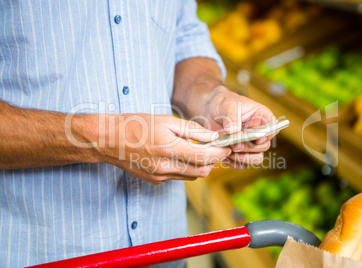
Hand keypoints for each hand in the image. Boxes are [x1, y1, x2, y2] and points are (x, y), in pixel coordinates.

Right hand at [98, 113, 230, 184]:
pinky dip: (185, 168)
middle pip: (202, 171)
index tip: (226, 146)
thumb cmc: (135, 125)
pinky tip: (179, 155)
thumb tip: (213, 137)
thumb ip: (192, 130)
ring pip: (192, 176)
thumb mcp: (165, 119)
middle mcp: (164, 167)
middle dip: (212, 160)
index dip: (220, 152)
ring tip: (197, 149)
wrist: (108, 140)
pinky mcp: (154, 181)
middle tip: (214, 147)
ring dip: (200, 165)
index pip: (205, 157)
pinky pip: (178, 177)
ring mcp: (159, 176)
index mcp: (168, 149)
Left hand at [199, 87, 277, 169]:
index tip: (257, 139)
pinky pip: (241, 165)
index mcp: (262, 117)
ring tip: (229, 152)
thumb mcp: (227, 104)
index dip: (268, 135)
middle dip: (250, 148)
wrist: (210, 112)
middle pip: (264, 146)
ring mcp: (250, 145)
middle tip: (235, 146)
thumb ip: (231, 116)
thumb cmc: (223, 103)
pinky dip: (233, 163)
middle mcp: (259, 133)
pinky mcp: (240, 154)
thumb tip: (233, 131)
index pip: (273, 127)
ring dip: (243, 158)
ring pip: (255, 158)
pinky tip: (224, 156)